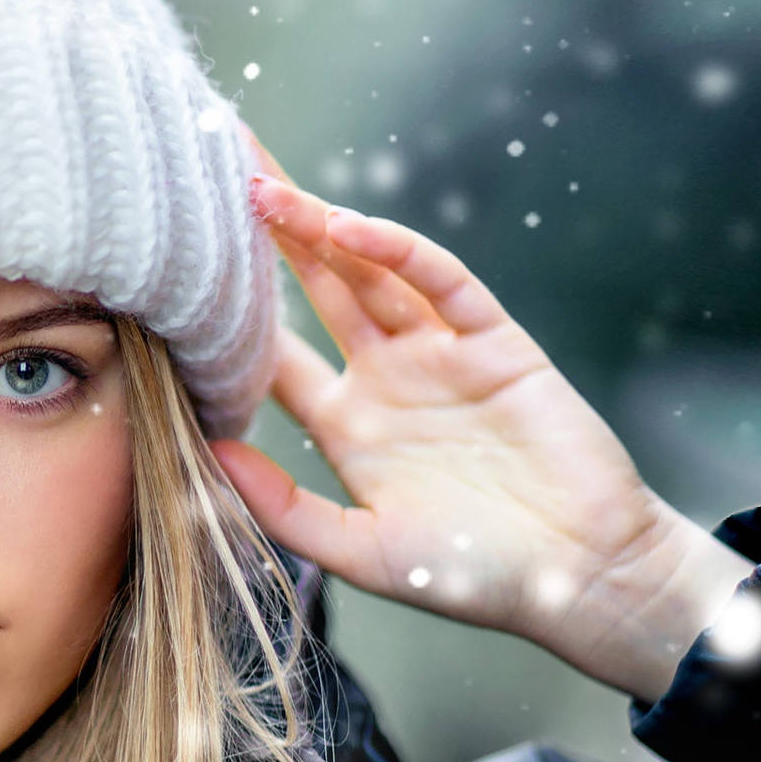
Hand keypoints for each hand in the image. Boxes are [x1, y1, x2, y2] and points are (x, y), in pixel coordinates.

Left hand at [212, 127, 751, 700]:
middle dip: (269, 240)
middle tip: (214, 182)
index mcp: (349, 428)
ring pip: (369, 273)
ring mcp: (441, 355)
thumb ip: (286, 508)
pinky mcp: (495, 342)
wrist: (583, 580)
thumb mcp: (363, 552)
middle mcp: (388, 380)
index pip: (274, 357)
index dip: (229, 317)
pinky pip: (440, 281)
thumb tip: (209, 454)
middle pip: (315, 292)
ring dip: (318, 229)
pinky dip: (396, 251)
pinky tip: (345, 226)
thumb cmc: (474, 578)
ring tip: (260, 189)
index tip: (177, 275)